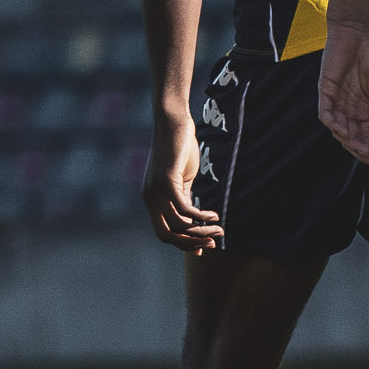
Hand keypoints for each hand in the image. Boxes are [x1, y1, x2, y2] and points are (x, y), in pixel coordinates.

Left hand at [141, 112, 222, 251]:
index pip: (164, 233)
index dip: (184, 244)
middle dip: (192, 243)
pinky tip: (214, 216)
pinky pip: (184, 209)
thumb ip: (185, 198)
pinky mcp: (166, 181)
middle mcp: (149, 198)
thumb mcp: (182, 178)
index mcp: (151, 200)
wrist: (173, 121)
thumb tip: (195, 219)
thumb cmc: (179, 148)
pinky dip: (201, 217)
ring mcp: (156, 190)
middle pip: (168, 235)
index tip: (204, 247)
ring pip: (178, 225)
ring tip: (219, 231)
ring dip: (201, 232)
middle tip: (214, 242)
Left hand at [317, 22, 368, 170]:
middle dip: (362, 152)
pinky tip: (344, 131)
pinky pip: (326, 114)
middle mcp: (347, 110)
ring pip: (338, 131)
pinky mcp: (325, 92)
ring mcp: (335, 102)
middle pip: (352, 138)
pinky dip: (333, 124)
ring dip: (348, 141)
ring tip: (361, 148)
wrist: (356, 36)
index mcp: (362, 109)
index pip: (366, 137)